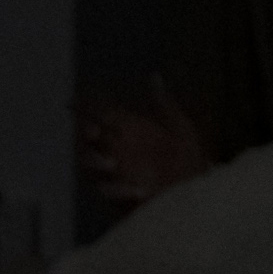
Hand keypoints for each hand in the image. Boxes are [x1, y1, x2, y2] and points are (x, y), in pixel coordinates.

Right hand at [79, 76, 210, 206]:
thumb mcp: (181, 129)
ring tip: (111, 165)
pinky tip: (140, 192)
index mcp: (128, 131)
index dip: (86, 107)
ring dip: (95, 163)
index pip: (100, 115)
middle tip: (94, 132)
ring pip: (90, 167)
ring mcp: (117, 174)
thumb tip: (154, 76)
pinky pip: (109, 192)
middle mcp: (118, 151)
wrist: (197, 193)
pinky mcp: (121, 197)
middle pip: (89, 140)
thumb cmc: (191, 160)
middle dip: (85, 135)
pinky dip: (120, 191)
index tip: (75, 101)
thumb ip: (165, 105)